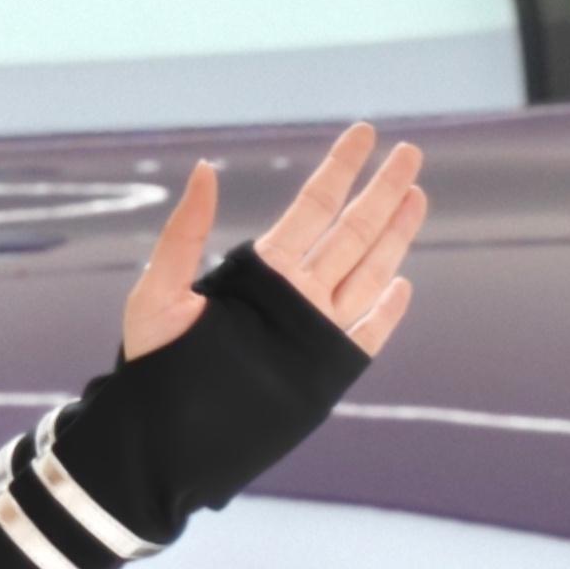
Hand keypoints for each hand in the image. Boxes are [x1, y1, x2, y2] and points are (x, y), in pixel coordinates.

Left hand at [120, 124, 427, 365]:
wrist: (163, 436)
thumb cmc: (151, 362)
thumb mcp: (156, 291)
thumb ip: (184, 233)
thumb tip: (206, 169)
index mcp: (260, 269)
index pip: (312, 207)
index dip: (340, 169)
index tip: (364, 132)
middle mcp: (294, 294)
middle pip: (351, 232)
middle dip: (381, 192)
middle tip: (410, 152)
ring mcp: (312, 330)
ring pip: (366, 274)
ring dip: (394, 238)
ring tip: (418, 197)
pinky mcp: (322, 370)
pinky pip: (364, 336)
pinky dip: (386, 313)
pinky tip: (403, 285)